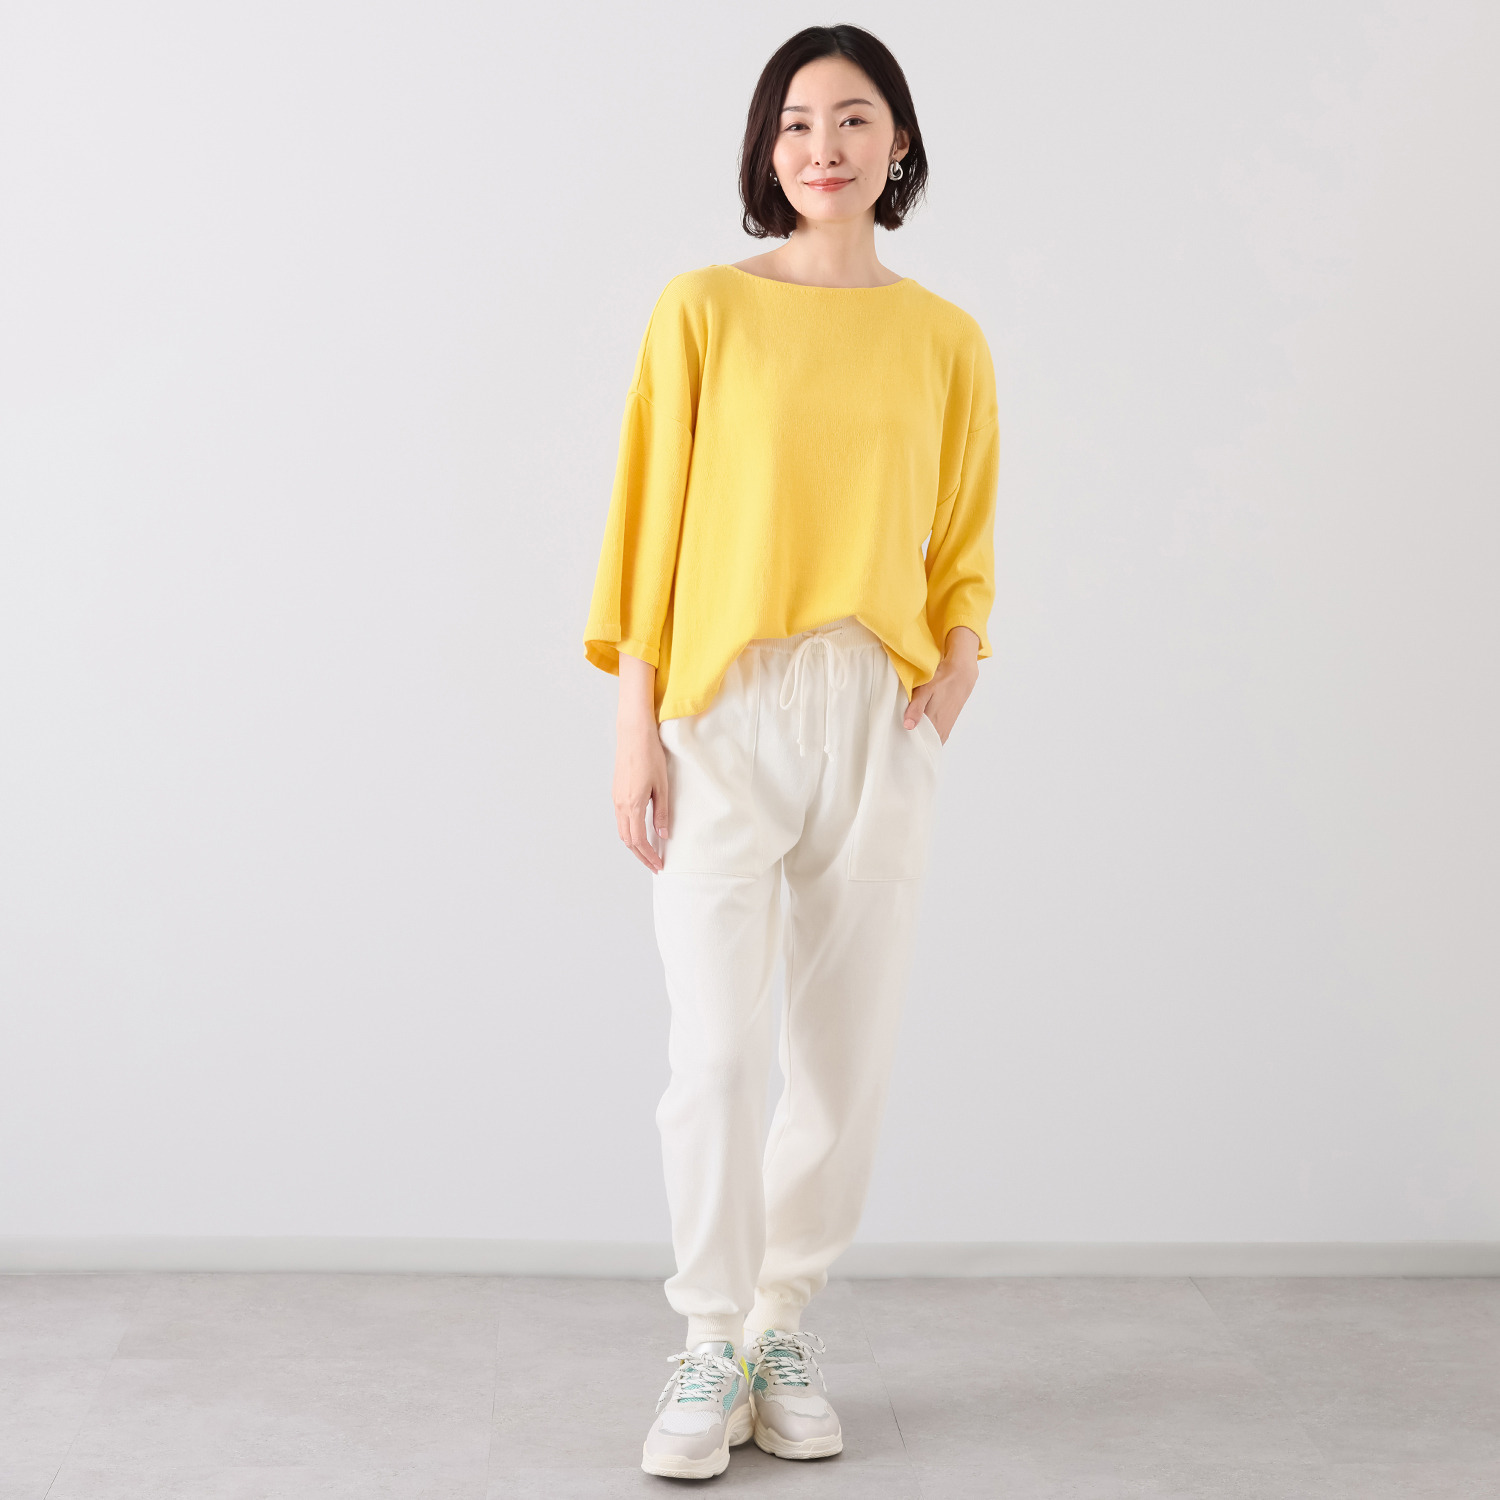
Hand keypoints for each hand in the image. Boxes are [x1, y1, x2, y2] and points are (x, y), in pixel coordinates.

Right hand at [613, 706, 668, 871]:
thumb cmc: (650, 756)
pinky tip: (640, 833)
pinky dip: (630, 832)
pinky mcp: (616, 793)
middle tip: (654, 865)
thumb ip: (662, 813)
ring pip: (622, 831)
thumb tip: (663, 834)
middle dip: (641, 856)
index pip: (639, 840)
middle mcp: (620, 805)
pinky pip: (621, 820)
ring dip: (634, 845)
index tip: (659, 865)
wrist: (633, 734)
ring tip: (648, 853)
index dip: (649, 856)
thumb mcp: (662, 786)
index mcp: (632, 805)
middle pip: (628, 840)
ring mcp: (616, 799)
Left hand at [902, 626, 979, 744]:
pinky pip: (937, 737)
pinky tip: (920, 733)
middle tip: (899, 745)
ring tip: (907, 741)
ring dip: (921, 742)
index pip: (918, 743)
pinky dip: (928, 738)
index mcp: (933, 722)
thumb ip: (916, 709)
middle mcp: (941, 728)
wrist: (962, 674)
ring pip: (931, 741)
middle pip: (925, 745)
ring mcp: (946, 727)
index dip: (907, 746)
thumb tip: (908, 726)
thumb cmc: (942, 680)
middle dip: (912, 746)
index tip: (897, 746)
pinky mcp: (948, 724)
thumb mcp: (925, 691)